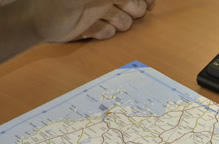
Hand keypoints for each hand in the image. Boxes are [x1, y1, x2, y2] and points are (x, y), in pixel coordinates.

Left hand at [27, 0, 154, 42]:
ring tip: (105, 21)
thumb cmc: (56, 4)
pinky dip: (103, 32)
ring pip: (123, 20)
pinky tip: (91, 30)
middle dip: (133, 8)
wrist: (34, 23)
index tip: (150, 3)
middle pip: (133, 4)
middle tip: (130, 11)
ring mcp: (98, 12)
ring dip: (118, 22)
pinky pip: (108, 32)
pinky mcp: (92, 27)